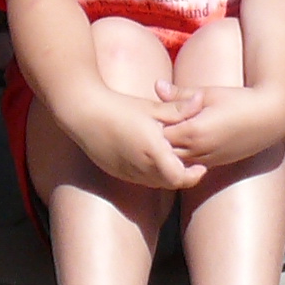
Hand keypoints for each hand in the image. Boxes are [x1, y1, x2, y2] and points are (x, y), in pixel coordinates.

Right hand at [69, 88, 199, 191]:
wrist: (84, 114)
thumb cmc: (119, 108)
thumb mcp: (151, 107)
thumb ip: (178, 109)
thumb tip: (200, 101)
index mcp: (153, 152)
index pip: (180, 178)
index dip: (193, 176)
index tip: (201, 167)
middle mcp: (141, 167)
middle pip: (169, 183)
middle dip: (182, 175)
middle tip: (191, 164)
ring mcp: (127, 172)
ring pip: (155, 183)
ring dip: (166, 176)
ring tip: (172, 160)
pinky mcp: (116, 172)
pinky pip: (140, 180)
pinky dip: (151, 174)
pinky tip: (151, 159)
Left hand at [154, 78, 284, 174]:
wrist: (269, 119)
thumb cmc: (239, 101)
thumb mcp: (208, 93)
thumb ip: (180, 94)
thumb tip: (156, 85)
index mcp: (193, 131)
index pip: (160, 132)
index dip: (155, 122)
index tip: (153, 112)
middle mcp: (198, 150)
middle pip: (165, 150)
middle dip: (159, 139)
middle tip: (156, 124)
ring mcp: (207, 160)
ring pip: (177, 160)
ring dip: (171, 149)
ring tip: (170, 133)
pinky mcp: (215, 164)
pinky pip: (190, 164)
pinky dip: (183, 156)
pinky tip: (184, 143)